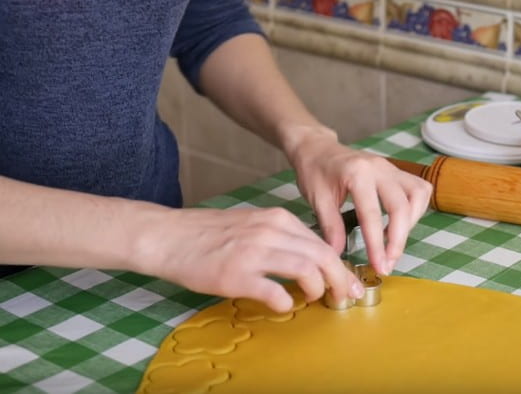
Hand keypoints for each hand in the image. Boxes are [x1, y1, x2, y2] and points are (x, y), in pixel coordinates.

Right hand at [136, 206, 362, 312]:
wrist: (169, 236)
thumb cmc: (209, 234)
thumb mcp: (253, 224)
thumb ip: (282, 238)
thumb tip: (310, 262)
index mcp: (277, 219)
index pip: (321, 242)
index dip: (339, 265)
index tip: (348, 281)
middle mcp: (270, 231)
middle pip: (322, 256)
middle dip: (341, 280)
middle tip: (346, 296)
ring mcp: (254, 253)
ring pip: (307, 271)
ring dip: (319, 290)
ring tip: (316, 299)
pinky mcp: (236, 275)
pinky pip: (275, 292)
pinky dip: (286, 302)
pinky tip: (283, 304)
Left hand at [287, 130, 432, 275]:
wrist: (318, 148)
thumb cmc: (314, 171)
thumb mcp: (317, 199)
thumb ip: (331, 227)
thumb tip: (339, 255)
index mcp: (357, 173)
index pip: (372, 214)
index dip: (376, 244)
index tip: (378, 266)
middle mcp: (379, 168)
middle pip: (402, 206)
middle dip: (398, 240)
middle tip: (388, 263)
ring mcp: (391, 168)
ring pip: (418, 195)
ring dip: (411, 223)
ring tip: (393, 242)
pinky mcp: (397, 171)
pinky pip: (419, 188)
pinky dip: (416, 209)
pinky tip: (400, 224)